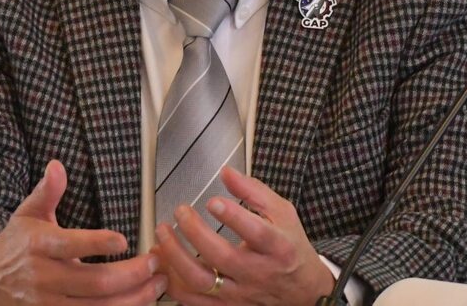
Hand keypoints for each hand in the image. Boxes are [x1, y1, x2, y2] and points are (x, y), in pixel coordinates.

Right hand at [0, 160, 165, 304]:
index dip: (97, 244)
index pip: (71, 245)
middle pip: (94, 282)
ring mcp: (50, 304)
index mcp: (40, 246)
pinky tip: (139, 302)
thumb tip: (57, 166)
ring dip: (133, 298)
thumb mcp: (28, 213)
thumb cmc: (16, 245)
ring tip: (157, 283)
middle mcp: (45, 278)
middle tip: (155, 262)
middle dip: (131, 274)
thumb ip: (47, 192)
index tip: (122, 240)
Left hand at [153, 166, 335, 304]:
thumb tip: (227, 173)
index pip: (256, 232)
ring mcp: (241, 293)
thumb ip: (253, 191)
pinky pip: (194, 300)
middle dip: (195, 231)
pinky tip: (165, 264)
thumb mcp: (282, 212)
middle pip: (222, 256)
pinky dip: (174, 283)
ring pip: (202, 281)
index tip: (213, 201)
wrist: (302, 291)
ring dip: (176, 257)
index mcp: (278, 246)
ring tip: (163, 235)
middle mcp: (259, 272)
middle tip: (181, 211)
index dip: (233, 217)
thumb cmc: (289, 247)